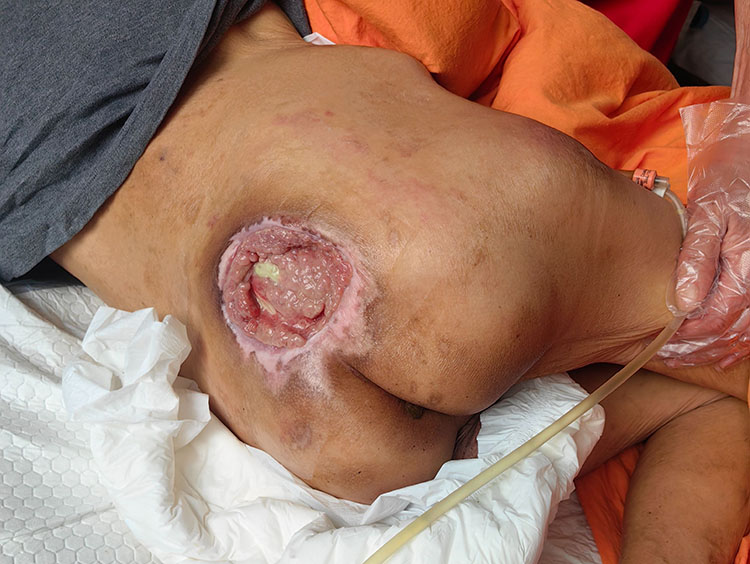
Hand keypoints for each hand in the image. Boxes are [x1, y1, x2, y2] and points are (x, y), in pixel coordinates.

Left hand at [659, 101, 749, 367]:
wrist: (748, 162)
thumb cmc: (728, 183)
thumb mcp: (708, 215)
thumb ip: (697, 259)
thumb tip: (684, 303)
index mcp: (749, 263)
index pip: (720, 314)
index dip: (691, 333)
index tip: (663, 342)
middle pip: (734, 328)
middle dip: (702, 346)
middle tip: (669, 359)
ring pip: (745, 327)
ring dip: (717, 347)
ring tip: (685, 359)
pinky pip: (749, 316)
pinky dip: (733, 336)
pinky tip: (717, 352)